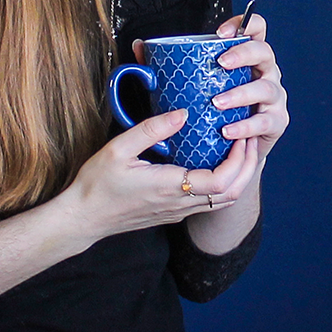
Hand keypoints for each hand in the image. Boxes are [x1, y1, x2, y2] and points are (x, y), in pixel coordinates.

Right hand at [59, 107, 257, 240]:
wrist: (82, 219)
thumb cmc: (96, 184)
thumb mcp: (118, 149)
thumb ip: (151, 129)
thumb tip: (183, 113)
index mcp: (170, 188)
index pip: (221, 181)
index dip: (239, 160)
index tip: (241, 135)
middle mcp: (180, 204)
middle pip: (232, 194)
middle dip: (247, 166)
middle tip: (249, 137)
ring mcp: (178, 212)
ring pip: (223, 201)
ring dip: (238, 176)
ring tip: (239, 148)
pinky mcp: (173, 213)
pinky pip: (209, 202)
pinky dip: (224, 184)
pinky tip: (217, 162)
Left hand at [134, 7, 288, 163]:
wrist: (228, 149)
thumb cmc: (212, 110)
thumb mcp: (192, 84)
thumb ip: (166, 65)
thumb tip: (140, 46)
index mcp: (248, 58)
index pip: (256, 29)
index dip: (244, 23)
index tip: (220, 33)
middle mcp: (266, 73)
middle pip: (265, 52)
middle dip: (243, 54)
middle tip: (220, 63)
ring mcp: (274, 98)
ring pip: (265, 88)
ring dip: (241, 94)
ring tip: (217, 102)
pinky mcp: (275, 123)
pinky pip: (264, 122)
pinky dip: (245, 126)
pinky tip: (227, 130)